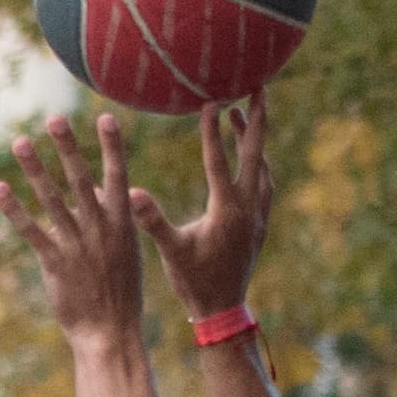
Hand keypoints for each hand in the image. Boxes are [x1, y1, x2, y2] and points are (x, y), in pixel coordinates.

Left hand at [0, 116, 149, 344]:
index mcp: (122, 223)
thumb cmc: (120, 290)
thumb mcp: (125, 250)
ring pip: (52, 200)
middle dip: (68, 147)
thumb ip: (108, 216)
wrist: (111, 332)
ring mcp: (76, 245)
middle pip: (80, 180)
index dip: (112, 147)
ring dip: (34, 169)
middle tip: (54, 118)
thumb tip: (89, 187)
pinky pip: (30, 231)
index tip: (106, 117)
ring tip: (19, 142)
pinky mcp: (55, 263)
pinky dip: (14, 209)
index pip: (118, 177)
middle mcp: (99, 228)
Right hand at [140, 97, 274, 320]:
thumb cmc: (194, 282)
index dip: (213, 131)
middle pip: (257, 153)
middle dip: (257, 119)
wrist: (224, 310)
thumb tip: (132, 192)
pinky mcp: (260, 223)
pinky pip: (264, 182)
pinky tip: (250, 158)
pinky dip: (258, 162)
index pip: (219, 161)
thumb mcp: (170, 252)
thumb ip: (152, 221)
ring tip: (241, 115)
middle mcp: (249, 208)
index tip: (211, 102)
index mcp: (226, 211)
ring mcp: (258, 215)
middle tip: (258, 86)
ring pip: (262, 166)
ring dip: (254, 139)